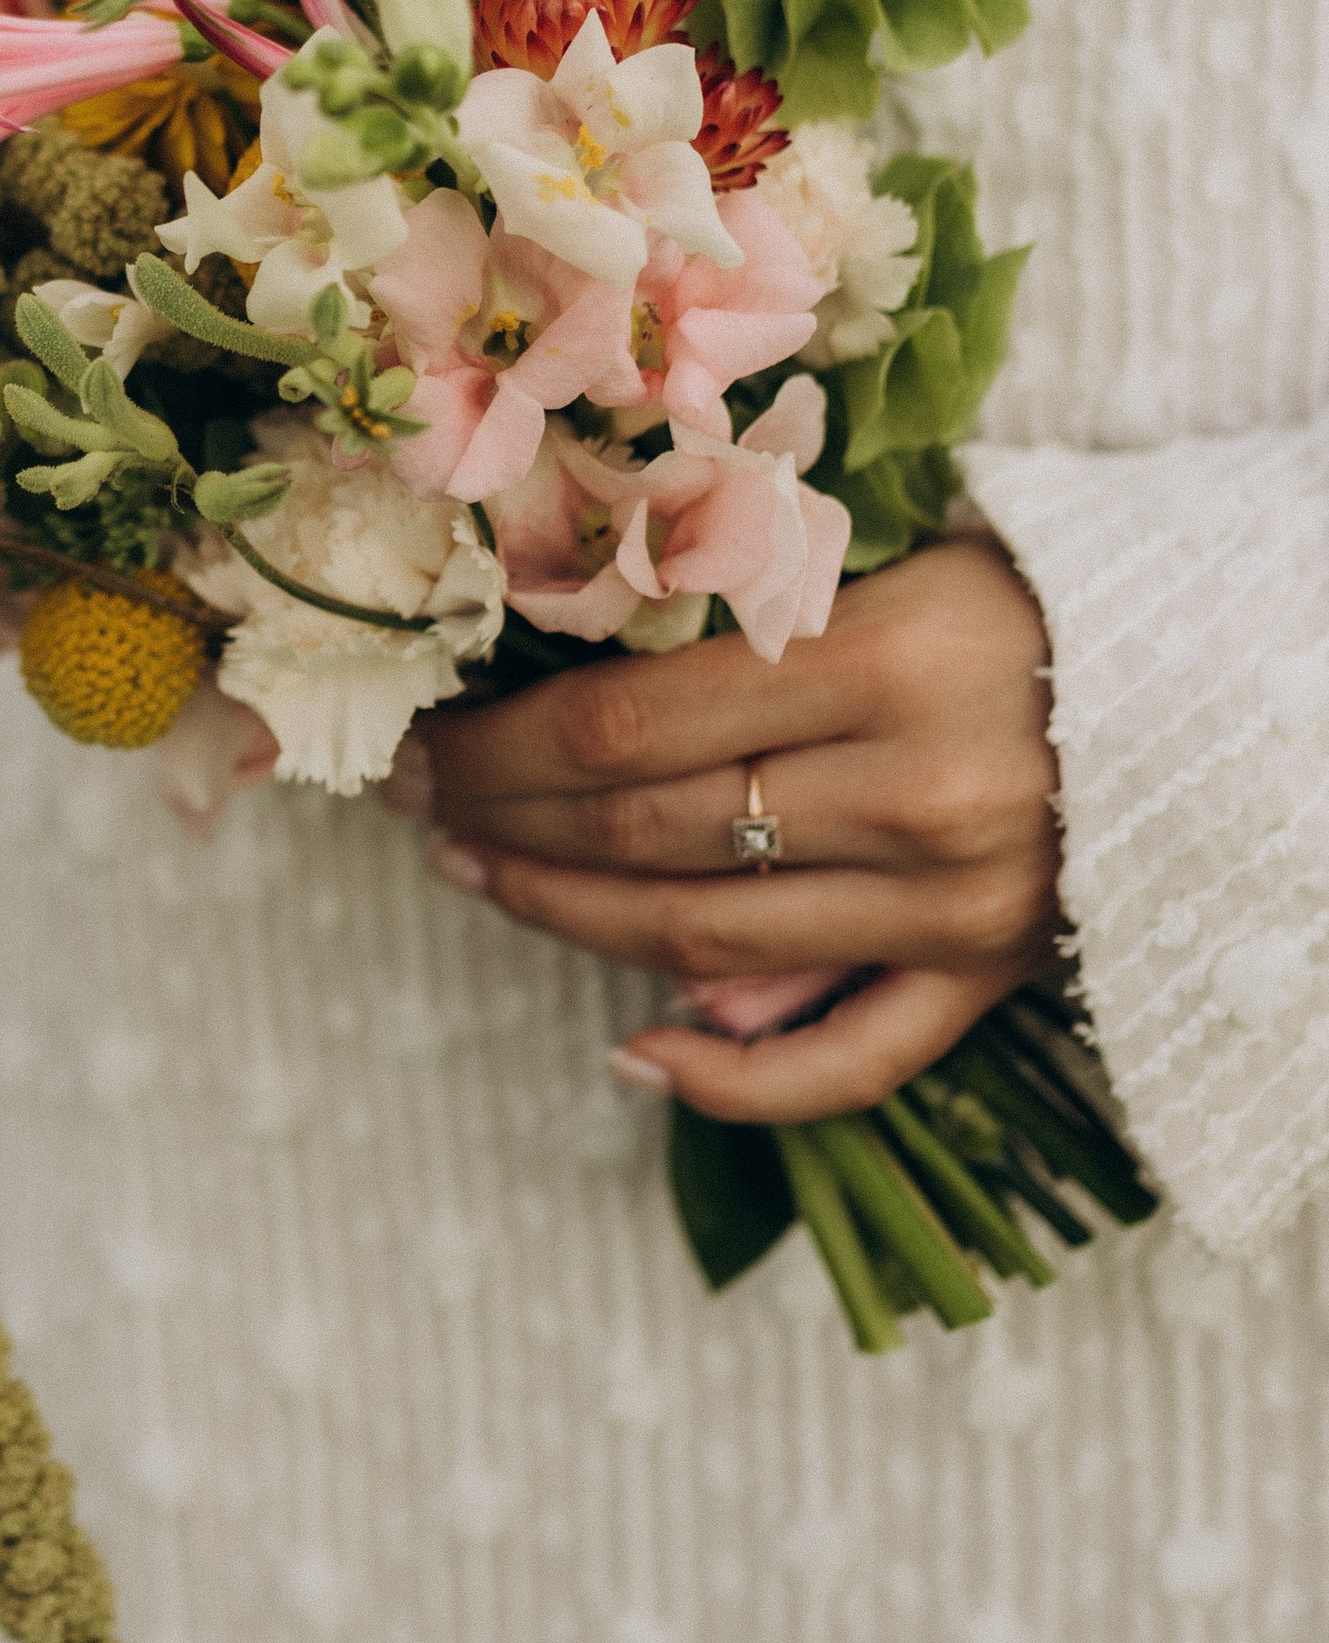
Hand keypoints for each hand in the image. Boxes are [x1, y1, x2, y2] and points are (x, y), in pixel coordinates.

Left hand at [409, 539, 1060, 1121]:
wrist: (1216, 676)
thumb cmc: (1026, 591)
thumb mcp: (891, 562)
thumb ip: (751, 628)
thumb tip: (588, 717)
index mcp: (880, 660)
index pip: (627, 726)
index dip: (501, 744)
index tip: (429, 737)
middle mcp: (912, 794)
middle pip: (644, 830)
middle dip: (506, 818)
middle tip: (426, 802)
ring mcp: (953, 902)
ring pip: (700, 940)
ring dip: (566, 916)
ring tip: (483, 874)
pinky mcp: (993, 976)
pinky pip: (846, 1063)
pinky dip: (730, 1080)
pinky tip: (634, 1054)